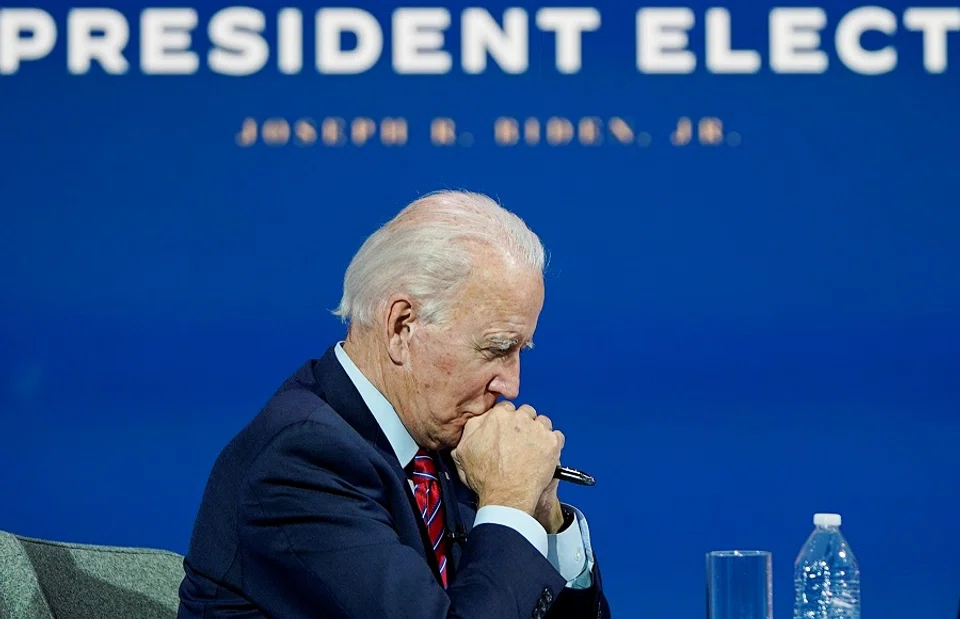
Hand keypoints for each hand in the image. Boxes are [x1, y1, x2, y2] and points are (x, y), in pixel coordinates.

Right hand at [451, 401, 563, 517]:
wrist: (506, 497)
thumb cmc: (486, 478)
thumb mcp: (463, 450)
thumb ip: (472, 429)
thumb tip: (479, 421)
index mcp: (498, 416)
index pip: (506, 408)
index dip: (507, 421)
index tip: (508, 431)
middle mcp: (519, 418)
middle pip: (526, 413)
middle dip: (524, 425)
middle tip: (519, 443)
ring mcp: (538, 429)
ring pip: (543, 423)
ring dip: (539, 433)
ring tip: (533, 450)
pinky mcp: (552, 442)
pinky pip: (557, 437)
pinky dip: (553, 445)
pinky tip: (544, 456)